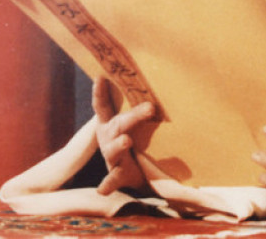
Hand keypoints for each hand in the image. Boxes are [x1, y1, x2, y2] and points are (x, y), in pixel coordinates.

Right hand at [92, 76, 154, 194]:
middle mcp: (109, 138)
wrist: (138, 173)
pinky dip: (107, 184)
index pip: (104, 106)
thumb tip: (164, 80)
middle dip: (134, 116)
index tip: (101, 77)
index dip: (101, 92)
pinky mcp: (117, 176)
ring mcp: (111, 157)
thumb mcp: (136, 122)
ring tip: (127, 140)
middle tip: (150, 107)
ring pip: (113, 150)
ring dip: (119, 144)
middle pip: (118, 124)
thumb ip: (144, 105)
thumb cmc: (137, 139)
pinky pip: (111, 180)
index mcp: (111, 123)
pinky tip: (103, 188)